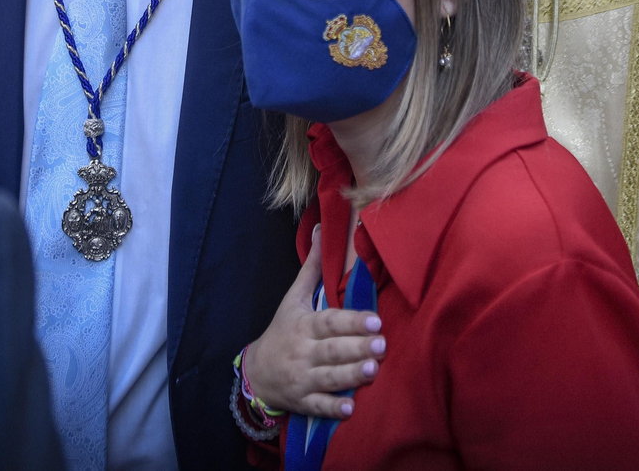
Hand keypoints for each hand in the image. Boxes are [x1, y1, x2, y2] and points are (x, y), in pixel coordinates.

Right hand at [242, 226, 384, 419]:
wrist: (256, 372)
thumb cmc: (282, 331)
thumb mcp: (293, 298)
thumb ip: (313, 268)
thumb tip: (322, 229)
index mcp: (304, 325)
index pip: (329, 322)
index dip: (351, 322)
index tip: (375, 321)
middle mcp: (303, 352)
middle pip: (332, 350)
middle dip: (356, 348)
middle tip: (382, 344)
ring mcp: (302, 379)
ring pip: (329, 378)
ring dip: (351, 376)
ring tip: (373, 370)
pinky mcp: (303, 402)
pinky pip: (318, 407)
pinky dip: (333, 409)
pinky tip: (350, 409)